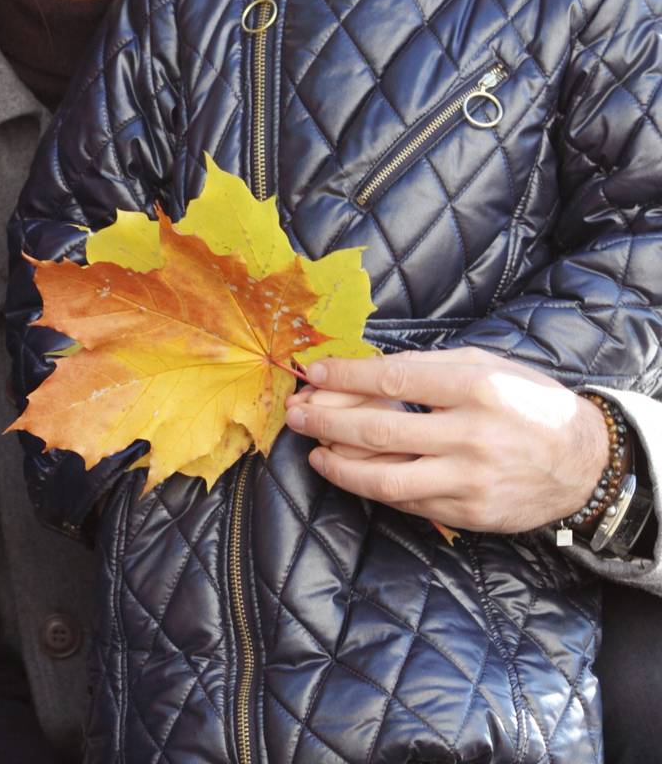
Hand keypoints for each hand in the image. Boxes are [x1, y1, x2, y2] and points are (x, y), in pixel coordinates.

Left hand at [285, 347, 608, 532]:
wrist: (583, 463)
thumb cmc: (527, 402)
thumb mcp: (485, 366)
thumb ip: (428, 367)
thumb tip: (365, 371)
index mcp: (475, 388)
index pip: (392, 379)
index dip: (345, 377)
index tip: (312, 373)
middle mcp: (471, 435)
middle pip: (379, 430)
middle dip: (326, 421)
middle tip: (295, 414)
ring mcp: (470, 480)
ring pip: (386, 478)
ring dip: (339, 464)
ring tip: (313, 450)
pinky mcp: (470, 514)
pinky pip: (408, 502)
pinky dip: (372, 488)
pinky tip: (349, 472)